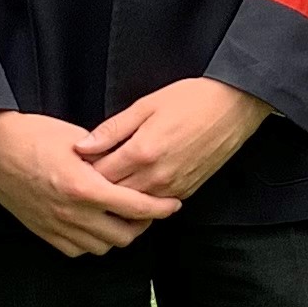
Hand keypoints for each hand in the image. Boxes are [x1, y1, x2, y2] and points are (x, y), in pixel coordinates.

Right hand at [0, 107, 183, 256]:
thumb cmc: (33, 135)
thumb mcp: (78, 138)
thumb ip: (107, 158)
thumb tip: (131, 167)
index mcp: (85, 188)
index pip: (135, 208)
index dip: (160, 208)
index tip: (172, 205)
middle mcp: (72, 213)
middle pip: (123, 236)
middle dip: (141, 225)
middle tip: (147, 210)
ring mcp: (56, 226)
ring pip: (102, 247)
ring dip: (117, 235)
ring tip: (123, 218)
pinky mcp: (42, 232)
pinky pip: (77, 251)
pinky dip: (92, 243)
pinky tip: (95, 226)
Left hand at [77, 76, 272, 204]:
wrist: (235, 107)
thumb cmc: (192, 99)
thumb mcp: (145, 105)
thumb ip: (112, 130)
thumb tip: (82, 146)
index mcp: (142, 152)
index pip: (99, 174)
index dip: (82, 172)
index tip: (73, 167)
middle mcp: (157, 176)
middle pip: (114, 195)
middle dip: (95, 190)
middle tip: (81, 183)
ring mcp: (173, 188)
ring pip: (134, 206)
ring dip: (118, 200)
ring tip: (103, 191)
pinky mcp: (186, 192)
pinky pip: (155, 206)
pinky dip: (141, 203)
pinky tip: (133, 192)